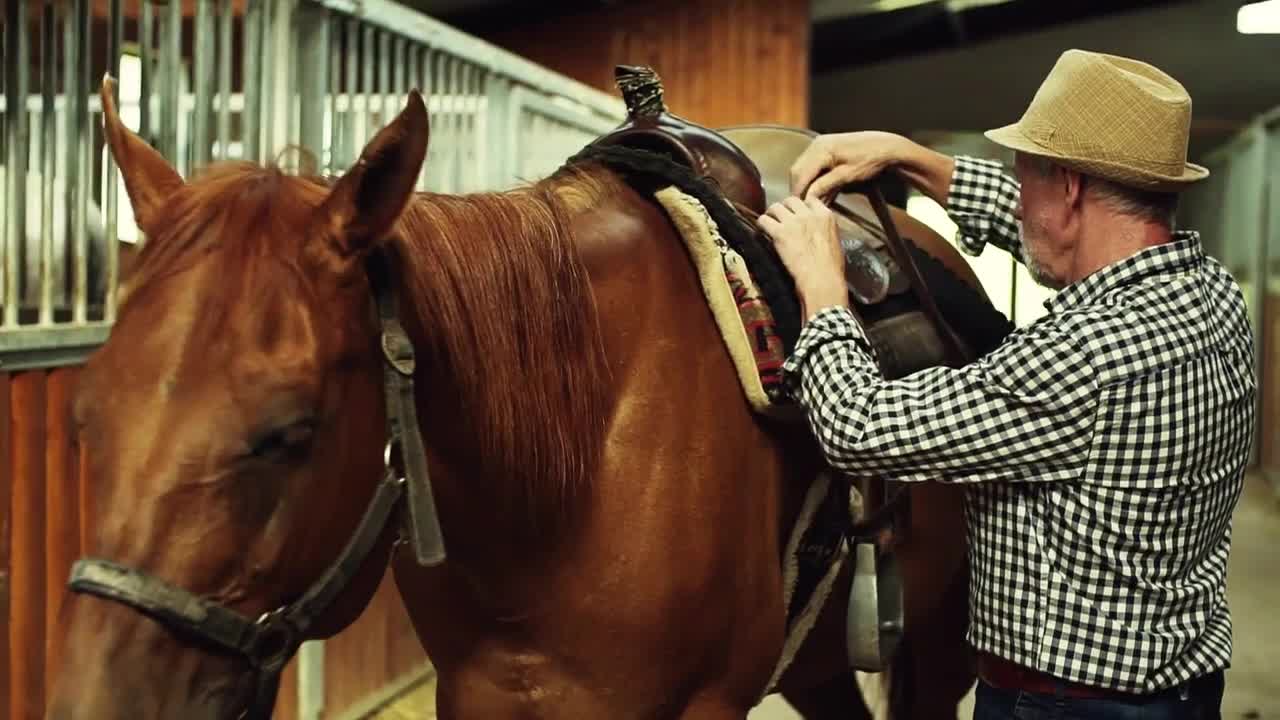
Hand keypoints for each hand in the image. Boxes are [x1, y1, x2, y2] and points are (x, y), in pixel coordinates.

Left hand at [756, 197, 847, 319]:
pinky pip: (764, 220)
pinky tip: (761, 231)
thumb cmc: (830, 268)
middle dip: (784, 208)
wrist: (822, 280)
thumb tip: (816, 231)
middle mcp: (809, 214)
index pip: (810, 200)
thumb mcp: (834, 241)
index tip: (796, 213)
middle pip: (791, 200)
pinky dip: (760, 225)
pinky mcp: (780, 233)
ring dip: (771, 214)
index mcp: (825, 216)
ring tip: (769, 223)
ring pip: (775, 206)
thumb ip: (824, 229)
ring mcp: (794, 222)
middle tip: (780, 218)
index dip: (800, 207)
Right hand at [789, 131, 908, 201]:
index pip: (800, 174)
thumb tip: (808, 198)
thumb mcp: (847, 176)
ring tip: (811, 200)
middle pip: (798, 170)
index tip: (799, 208)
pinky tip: (819, 189)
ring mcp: (821, 144)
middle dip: (799, 188)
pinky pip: (812, 164)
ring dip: (806, 183)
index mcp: (821, 149)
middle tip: (803, 206)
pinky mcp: (827, 147)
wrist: (887, 147)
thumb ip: (825, 186)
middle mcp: (817, 144)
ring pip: (804, 167)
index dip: (798, 192)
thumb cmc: (870, 160)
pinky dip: (813, 177)